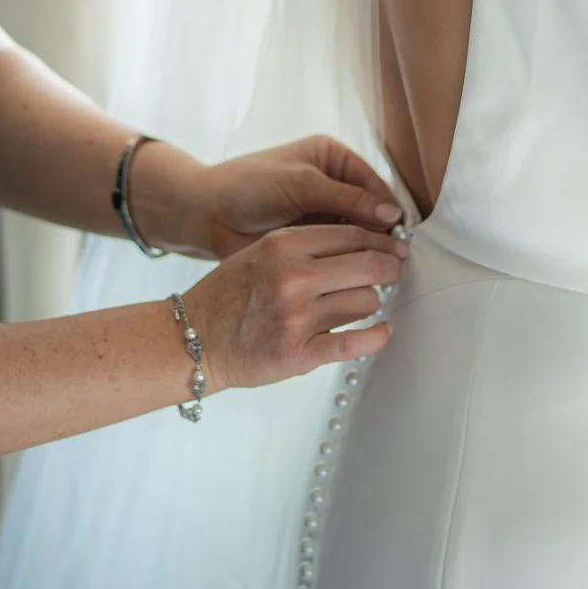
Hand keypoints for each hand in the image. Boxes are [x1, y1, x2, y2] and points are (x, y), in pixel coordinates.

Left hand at [134, 136, 404, 259]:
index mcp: (332, 158)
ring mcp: (321, 215)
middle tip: (397, 262)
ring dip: (366, 254)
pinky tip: (357, 280)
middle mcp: (332, 184)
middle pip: (370, 212)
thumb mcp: (300, 185)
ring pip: (356, 236)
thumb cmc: (248, 186)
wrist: (206, 214)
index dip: (388, 211)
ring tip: (381, 275)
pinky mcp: (310, 242)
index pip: (373, 185)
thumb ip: (345, 199)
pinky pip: (338, 254)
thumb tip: (391, 215)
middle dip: (380, 235)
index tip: (401, 237)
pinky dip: (347, 266)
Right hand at [177, 224, 406, 390]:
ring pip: (365, 301)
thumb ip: (305, 246)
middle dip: (390, 268)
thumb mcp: (261, 252)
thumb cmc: (228, 295)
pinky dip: (376, 337)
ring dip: (370, 303)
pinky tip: (381, 332)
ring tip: (360, 304)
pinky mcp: (298, 354)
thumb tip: (363, 244)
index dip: (382, 241)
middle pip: (368, 265)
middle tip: (394, 272)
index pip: (353, 235)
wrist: (193, 339)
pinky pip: (355, 342)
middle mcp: (293, 277)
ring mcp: (296, 317)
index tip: (394, 247)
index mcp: (284, 245)